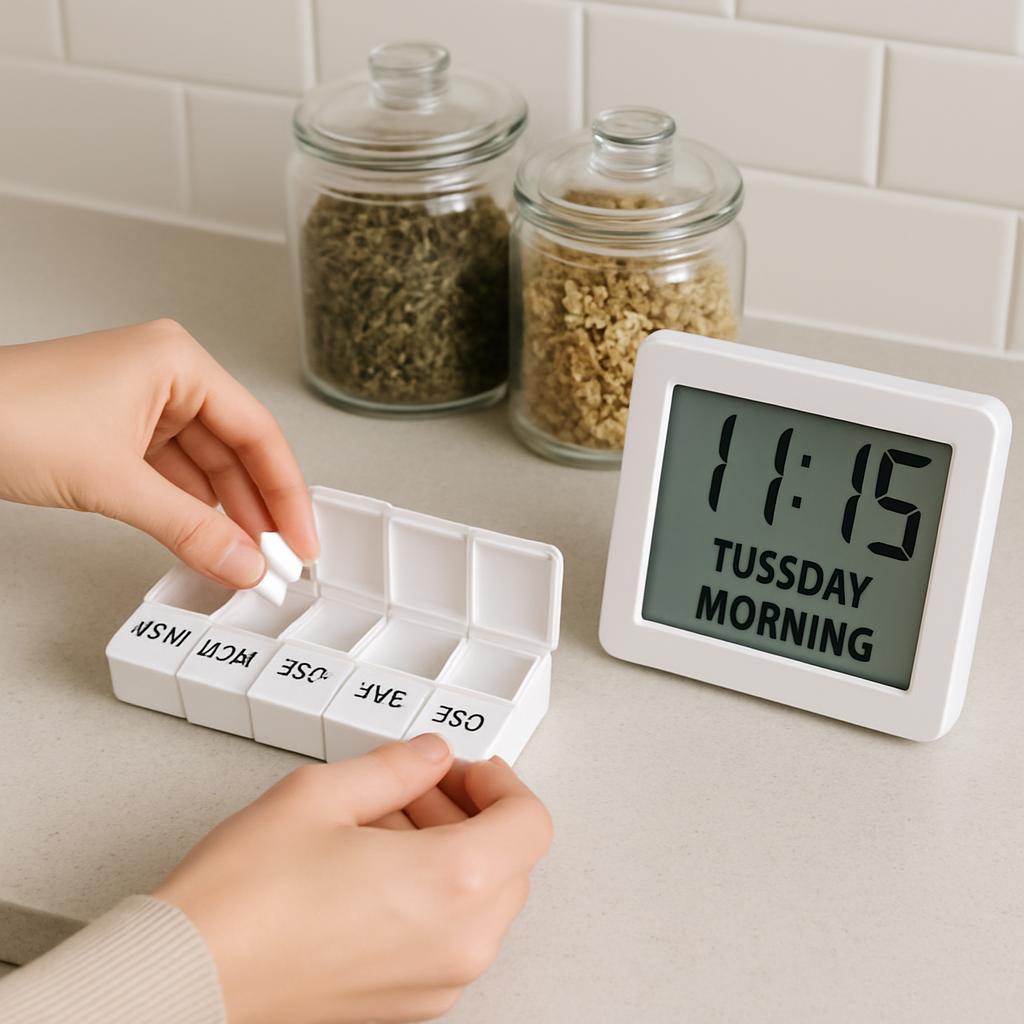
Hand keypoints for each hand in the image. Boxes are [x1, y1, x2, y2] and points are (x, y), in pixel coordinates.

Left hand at [0, 319, 317, 586]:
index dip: (285, 493)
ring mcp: (140, 405)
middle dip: (256, 510)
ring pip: (204, 468)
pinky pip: (171, 477)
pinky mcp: (116, 433)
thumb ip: (188, 530)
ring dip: (223, 516)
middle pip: (235, 452)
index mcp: (178, 362)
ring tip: (247, 559)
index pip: (257, 433)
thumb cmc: (5, 416)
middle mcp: (166, 377)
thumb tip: (243, 564)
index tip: (301, 539)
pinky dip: (188, 512)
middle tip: (280, 560)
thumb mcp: (113, 482)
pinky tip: (207, 542)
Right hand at [154, 735, 552, 1023]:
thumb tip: (429, 756)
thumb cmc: (244, 899)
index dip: (500, 782)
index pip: (529, 823)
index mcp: (452, 884)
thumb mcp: (322, 794)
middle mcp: (457, 944)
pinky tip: (371, 870)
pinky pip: (448, 939)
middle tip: (417, 787)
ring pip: (481, 902)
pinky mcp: (406, 1005)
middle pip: (510, 863)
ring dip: (449, 852)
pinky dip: (431, 896)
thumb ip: (396, 767)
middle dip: (470, 813)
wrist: (190, 978)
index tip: (463, 769)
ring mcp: (434, 983)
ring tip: (380, 825)